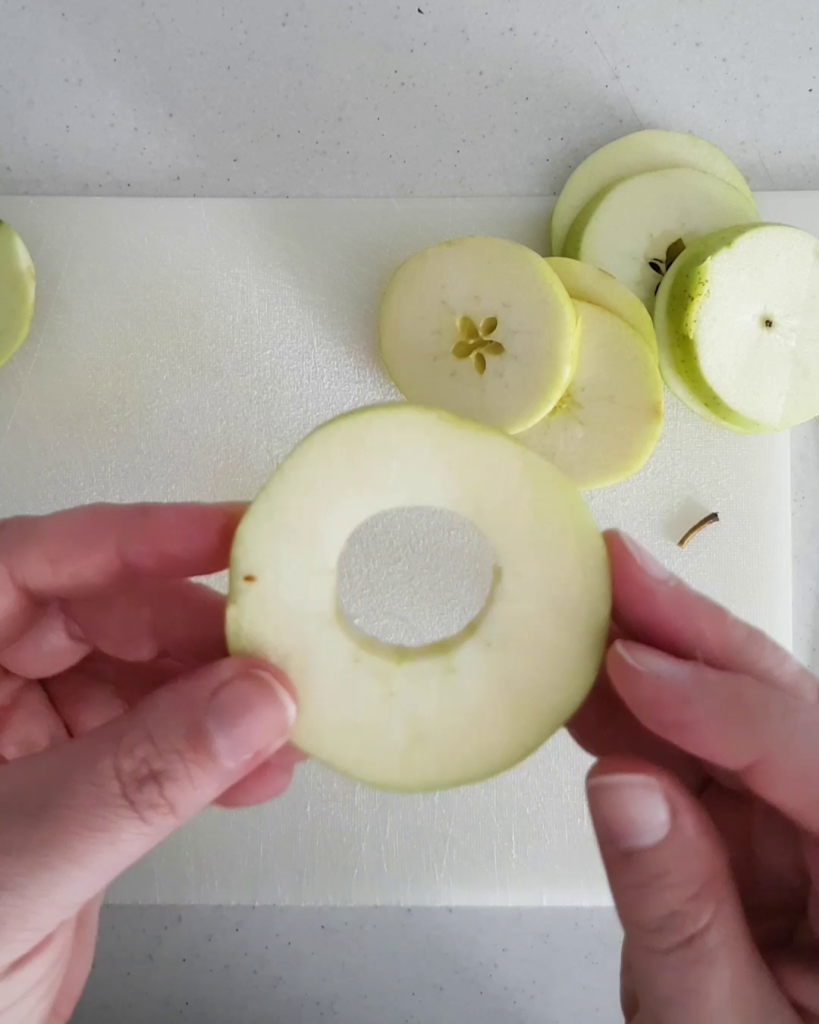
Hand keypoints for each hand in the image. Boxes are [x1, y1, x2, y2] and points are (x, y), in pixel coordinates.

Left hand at [0, 503, 300, 1023]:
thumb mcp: (27, 851)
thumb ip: (144, 772)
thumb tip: (254, 698)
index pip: (39, 564)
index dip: (140, 539)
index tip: (230, 535)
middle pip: (109, 615)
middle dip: (201, 637)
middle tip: (276, 655)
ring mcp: (31, 731)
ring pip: (145, 675)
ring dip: (223, 699)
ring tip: (283, 718)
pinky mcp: (77, 779)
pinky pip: (158, 737)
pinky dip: (214, 752)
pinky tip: (258, 769)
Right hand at [570, 532, 817, 1022]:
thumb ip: (678, 918)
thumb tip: (622, 789)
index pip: (814, 760)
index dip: (719, 703)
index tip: (628, 666)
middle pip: (786, 708)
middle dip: (697, 634)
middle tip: (620, 570)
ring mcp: (798, 830)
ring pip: (734, 717)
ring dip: (655, 659)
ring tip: (593, 610)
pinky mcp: (748, 833)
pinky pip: (692, 758)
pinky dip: (634, 717)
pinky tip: (588, 686)